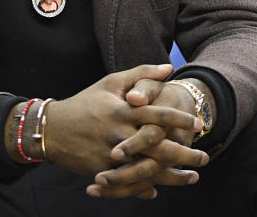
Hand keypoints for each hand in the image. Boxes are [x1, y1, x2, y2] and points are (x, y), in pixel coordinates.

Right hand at [42, 64, 202, 181]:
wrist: (52, 128)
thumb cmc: (86, 102)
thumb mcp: (112, 82)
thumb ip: (142, 73)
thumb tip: (169, 68)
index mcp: (124, 110)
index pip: (158, 115)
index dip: (180, 120)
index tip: (198, 124)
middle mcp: (120, 132)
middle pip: (158, 146)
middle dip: (184, 153)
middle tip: (204, 157)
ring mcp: (111, 154)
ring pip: (147, 168)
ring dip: (172, 176)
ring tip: (191, 177)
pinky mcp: (102, 170)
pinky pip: (128, 182)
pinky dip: (144, 188)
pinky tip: (159, 189)